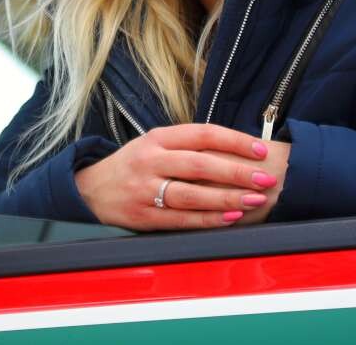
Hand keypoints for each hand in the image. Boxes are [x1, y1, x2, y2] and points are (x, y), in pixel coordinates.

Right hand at [74, 124, 278, 230]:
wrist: (90, 190)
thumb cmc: (134, 165)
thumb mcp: (155, 144)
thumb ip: (188, 146)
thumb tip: (237, 150)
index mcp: (157, 138)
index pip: (203, 134)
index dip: (235, 141)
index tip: (260, 150)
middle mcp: (150, 161)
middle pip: (201, 165)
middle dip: (237, 172)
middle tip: (265, 177)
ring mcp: (145, 189)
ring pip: (192, 194)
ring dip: (227, 198)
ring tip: (254, 200)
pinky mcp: (143, 216)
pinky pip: (182, 219)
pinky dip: (209, 220)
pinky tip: (231, 218)